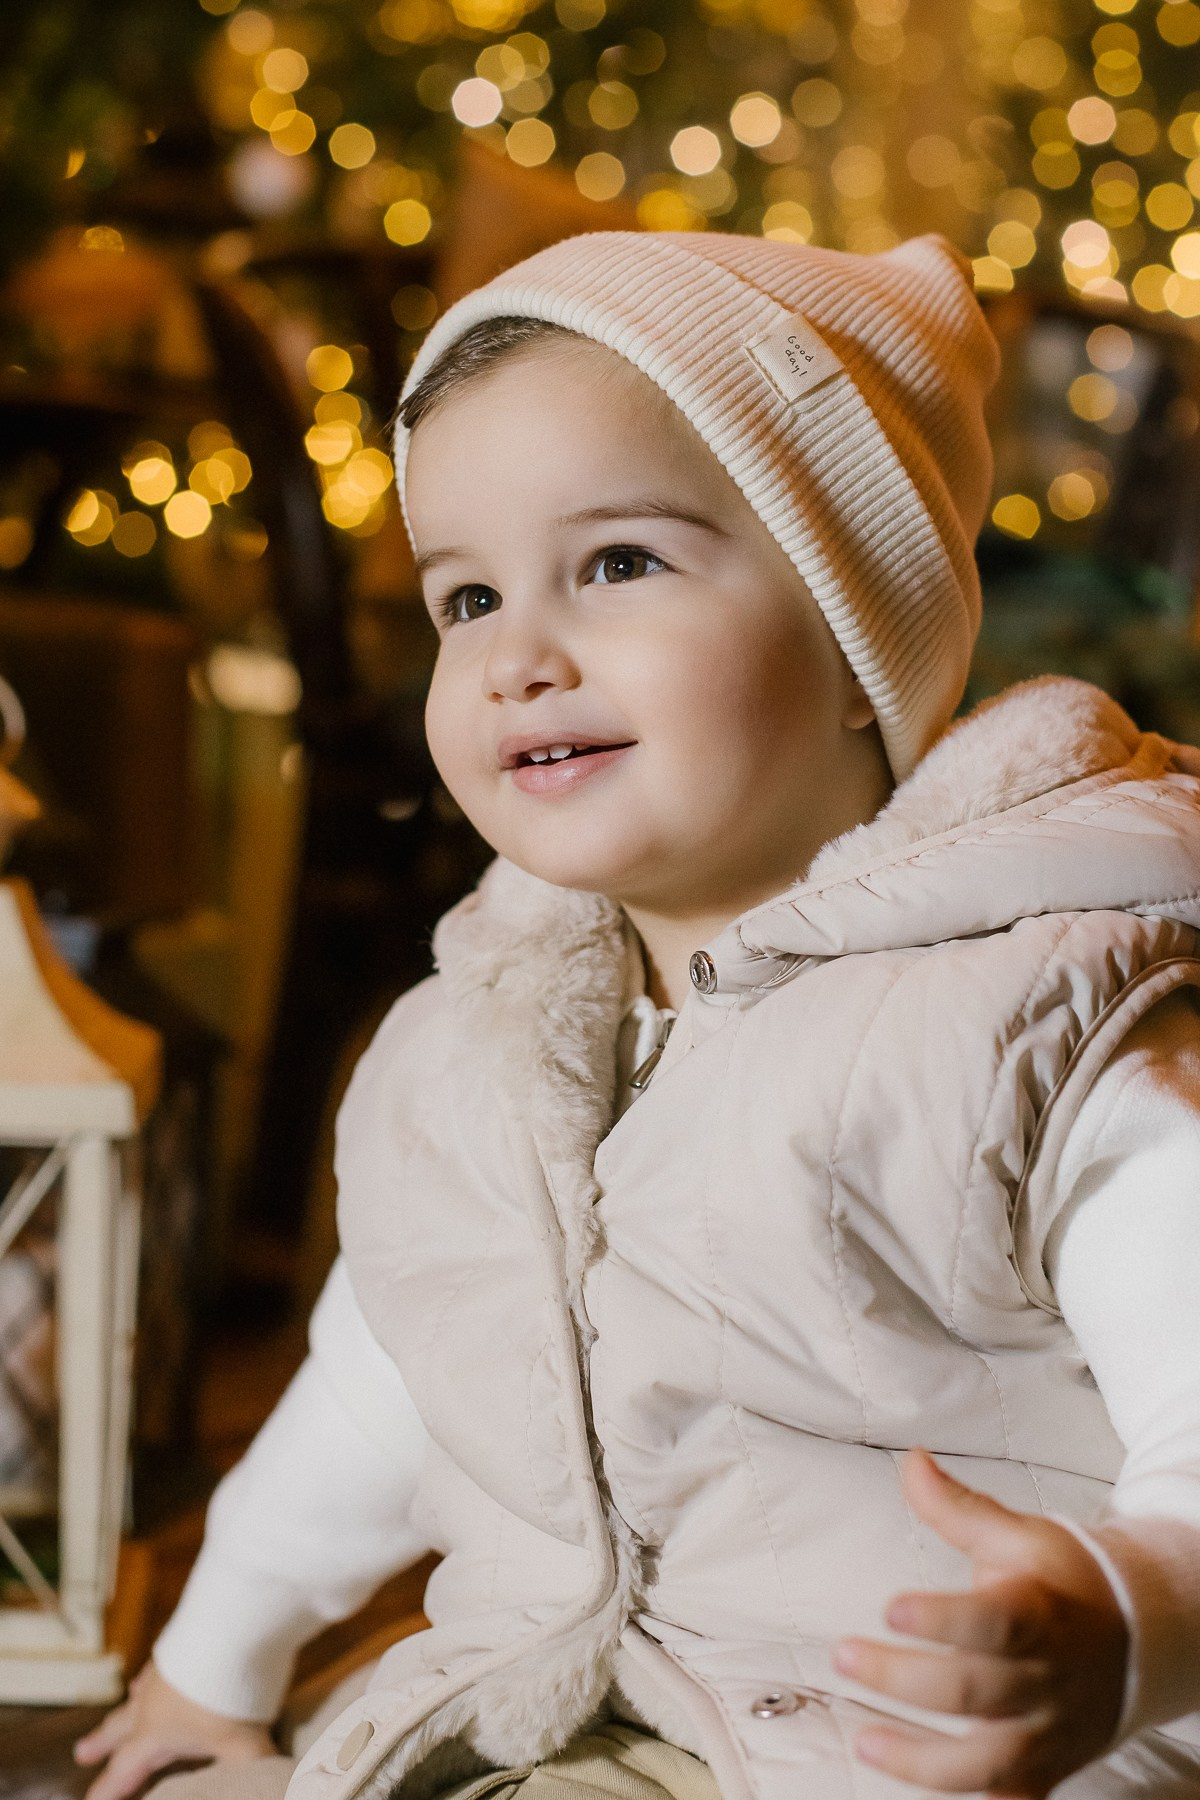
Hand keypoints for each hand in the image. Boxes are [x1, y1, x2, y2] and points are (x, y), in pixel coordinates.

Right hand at [74, 1660, 275, 1799]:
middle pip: (119, 1730)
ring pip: (137, 1694)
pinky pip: (158, 1667)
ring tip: (124, 1702)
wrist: (230, 1627)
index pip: (124, 1772)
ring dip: (127, 1706)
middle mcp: (150, 1704)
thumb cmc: (231, 1695)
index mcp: (156, 1735)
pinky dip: (151, 1677)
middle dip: (103, 1745)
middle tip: (82, 1754)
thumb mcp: (245, 1744)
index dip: (106, 1792)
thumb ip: (254, 1770)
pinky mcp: (179, 1646)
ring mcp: (163, 1672)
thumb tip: (286, 1790)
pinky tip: (151, 1675)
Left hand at [832, 1449, 1127, 1796]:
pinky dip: (965, 1799)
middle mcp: (1045, 1682)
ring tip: (864, 1740)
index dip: (942, 1619)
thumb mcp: (1018, 1536)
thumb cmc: (1063, 1581)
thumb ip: (958, 1507)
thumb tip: (910, 1461)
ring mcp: (1046, 1734)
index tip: (891, 1606)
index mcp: (1038, 1616)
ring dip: (919, 1760)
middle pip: (970, 1693)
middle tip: (844, 1654)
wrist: (1140, 1638)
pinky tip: (913, 1779)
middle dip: (900, 1678)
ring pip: (983, 1764)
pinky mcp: (1043, 1770)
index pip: (991, 1624)